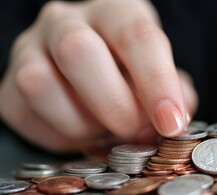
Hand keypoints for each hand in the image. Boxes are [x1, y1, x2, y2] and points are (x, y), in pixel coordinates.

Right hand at [0, 0, 196, 151]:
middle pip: (79, 51)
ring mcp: (30, 50)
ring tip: (106, 130)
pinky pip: (26, 114)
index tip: (171, 122)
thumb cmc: (129, 75)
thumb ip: (174, 94)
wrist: (85, 80)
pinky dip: (60, 135)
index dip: (157, 82)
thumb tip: (174, 120)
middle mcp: (66, 22)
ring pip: (41, 84)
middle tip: (139, 133)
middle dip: (116, 105)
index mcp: (114, 12)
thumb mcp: (160, 76)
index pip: (136, 36)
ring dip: (83, 123)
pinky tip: (82, 130)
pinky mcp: (9, 87)